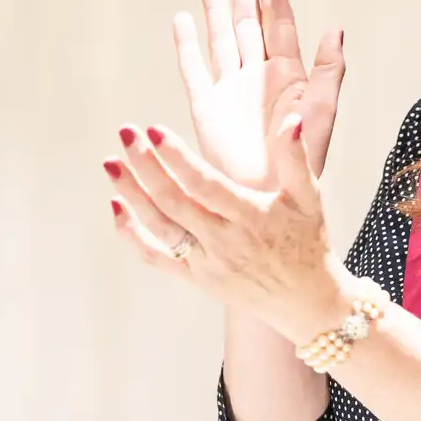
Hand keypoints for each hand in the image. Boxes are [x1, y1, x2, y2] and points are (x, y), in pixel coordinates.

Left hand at [103, 107, 348, 341]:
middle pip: (174, 202)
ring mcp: (207, 262)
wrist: (307, 302)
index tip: (154, 130)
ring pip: (159, 227)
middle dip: (145, 166)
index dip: (177, 158)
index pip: (205, 185)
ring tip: (111, 163)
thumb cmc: (308, 243)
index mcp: (251, 217)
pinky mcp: (196, 279)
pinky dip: (132, 235)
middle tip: (126, 133)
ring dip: (131, 194)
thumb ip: (296, 158)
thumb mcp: (309, 198)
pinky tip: (116, 207)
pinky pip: (156, 257)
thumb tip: (291, 119)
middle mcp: (225, 241)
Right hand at [177, 0, 345, 189]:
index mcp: (289, 77)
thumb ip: (328, 69)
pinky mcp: (206, 109)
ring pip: (223, 40)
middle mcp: (258, 79)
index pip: (280, 25)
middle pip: (249, 24)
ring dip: (216, 10)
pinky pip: (194, 70)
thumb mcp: (321, 111)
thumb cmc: (301, 162)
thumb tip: (335, 28)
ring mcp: (231, 92)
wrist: (269, 198)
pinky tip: (183, 21)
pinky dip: (188, 46)